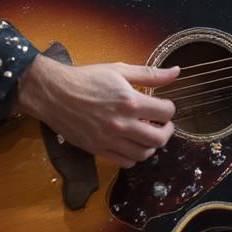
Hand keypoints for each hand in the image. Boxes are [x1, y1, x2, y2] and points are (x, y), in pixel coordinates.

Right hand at [16, 54, 177, 167]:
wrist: (55, 93)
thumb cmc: (87, 78)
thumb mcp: (119, 70)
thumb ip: (150, 73)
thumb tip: (176, 72)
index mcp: (130, 101)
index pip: (166, 112)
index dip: (169, 108)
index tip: (163, 106)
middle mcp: (122, 123)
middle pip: (159, 138)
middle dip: (166, 131)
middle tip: (162, 124)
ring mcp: (110, 139)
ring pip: (144, 153)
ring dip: (152, 145)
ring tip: (147, 133)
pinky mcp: (98, 149)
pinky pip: (126, 162)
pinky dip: (135, 156)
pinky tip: (132, 143)